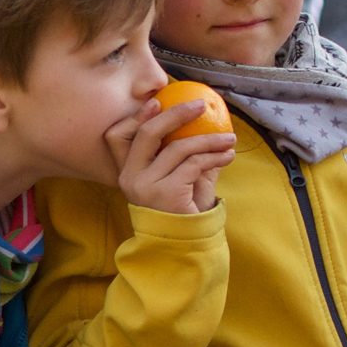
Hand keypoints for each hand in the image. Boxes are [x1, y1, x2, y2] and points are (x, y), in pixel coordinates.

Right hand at [105, 99, 235, 214]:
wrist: (185, 246)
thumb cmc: (181, 211)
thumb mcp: (178, 179)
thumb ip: (181, 156)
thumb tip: (199, 123)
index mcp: (126, 173)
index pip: (117, 137)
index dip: (136, 117)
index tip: (157, 101)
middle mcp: (130, 178)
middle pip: (148, 133)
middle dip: (176, 115)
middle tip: (200, 106)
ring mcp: (146, 186)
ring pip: (178, 148)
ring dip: (209, 140)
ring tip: (229, 140)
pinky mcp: (166, 193)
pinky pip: (194, 164)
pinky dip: (214, 157)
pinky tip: (227, 156)